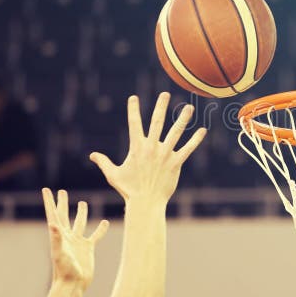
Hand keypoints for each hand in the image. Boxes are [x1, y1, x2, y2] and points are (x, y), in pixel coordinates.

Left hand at [42, 188, 109, 289]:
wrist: (73, 285)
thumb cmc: (65, 271)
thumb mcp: (59, 253)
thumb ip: (57, 238)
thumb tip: (53, 224)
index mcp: (59, 235)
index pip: (54, 214)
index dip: (50, 202)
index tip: (46, 189)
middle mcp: (68, 237)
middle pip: (64, 216)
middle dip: (62, 203)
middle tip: (62, 191)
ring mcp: (78, 242)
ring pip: (80, 223)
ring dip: (81, 213)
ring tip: (82, 203)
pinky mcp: (88, 249)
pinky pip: (95, 236)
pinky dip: (100, 229)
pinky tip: (105, 223)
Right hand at [89, 93, 206, 204]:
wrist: (145, 203)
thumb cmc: (128, 190)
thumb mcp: (113, 174)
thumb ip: (104, 162)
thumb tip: (92, 155)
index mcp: (137, 148)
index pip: (134, 124)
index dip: (133, 109)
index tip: (133, 97)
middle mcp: (152, 148)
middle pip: (157, 122)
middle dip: (160, 106)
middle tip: (165, 93)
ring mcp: (165, 154)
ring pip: (175, 132)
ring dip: (182, 118)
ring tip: (189, 107)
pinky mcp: (175, 163)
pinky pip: (188, 149)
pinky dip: (196, 140)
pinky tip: (203, 130)